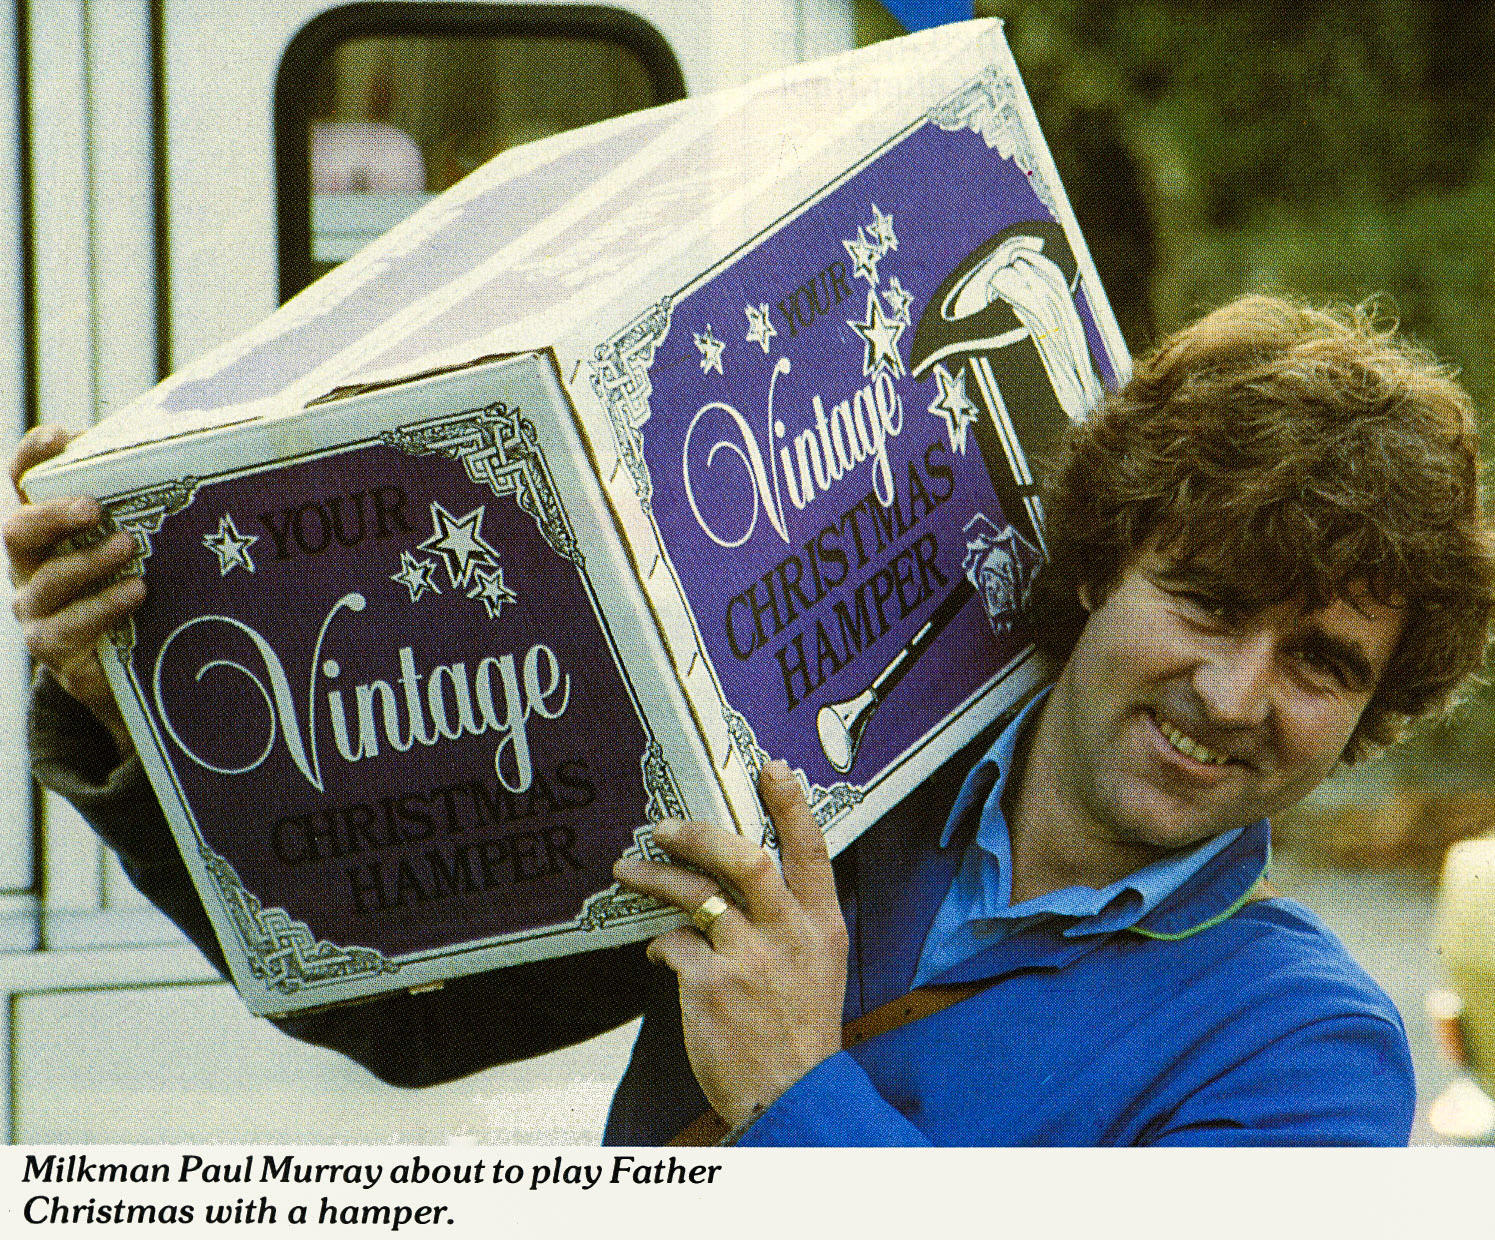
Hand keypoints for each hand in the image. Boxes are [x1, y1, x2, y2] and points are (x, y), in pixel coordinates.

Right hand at [5, 425, 143, 756]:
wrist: (127, 671)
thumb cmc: (130, 592)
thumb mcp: (135, 550)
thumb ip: (141, 513)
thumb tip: (191, 463)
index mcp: (44, 532)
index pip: (23, 484)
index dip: (34, 456)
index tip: (61, 436)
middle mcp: (29, 567)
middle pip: (18, 530)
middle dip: (54, 514)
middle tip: (93, 507)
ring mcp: (36, 610)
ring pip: (48, 581)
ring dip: (88, 561)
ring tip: (127, 546)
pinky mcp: (54, 648)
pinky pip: (69, 627)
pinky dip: (103, 606)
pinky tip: (135, 592)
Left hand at [613, 759, 847, 1127]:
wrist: (792, 1096)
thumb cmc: (800, 1029)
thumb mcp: (819, 967)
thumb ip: (792, 920)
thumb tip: (742, 879)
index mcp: (821, 927)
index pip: (812, 852)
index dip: (791, 805)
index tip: (771, 768)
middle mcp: (789, 935)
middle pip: (745, 860)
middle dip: (700, 833)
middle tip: (665, 825)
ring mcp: (749, 960)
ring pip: (696, 895)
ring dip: (656, 876)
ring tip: (628, 869)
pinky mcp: (711, 987)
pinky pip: (673, 944)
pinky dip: (659, 941)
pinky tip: (656, 949)